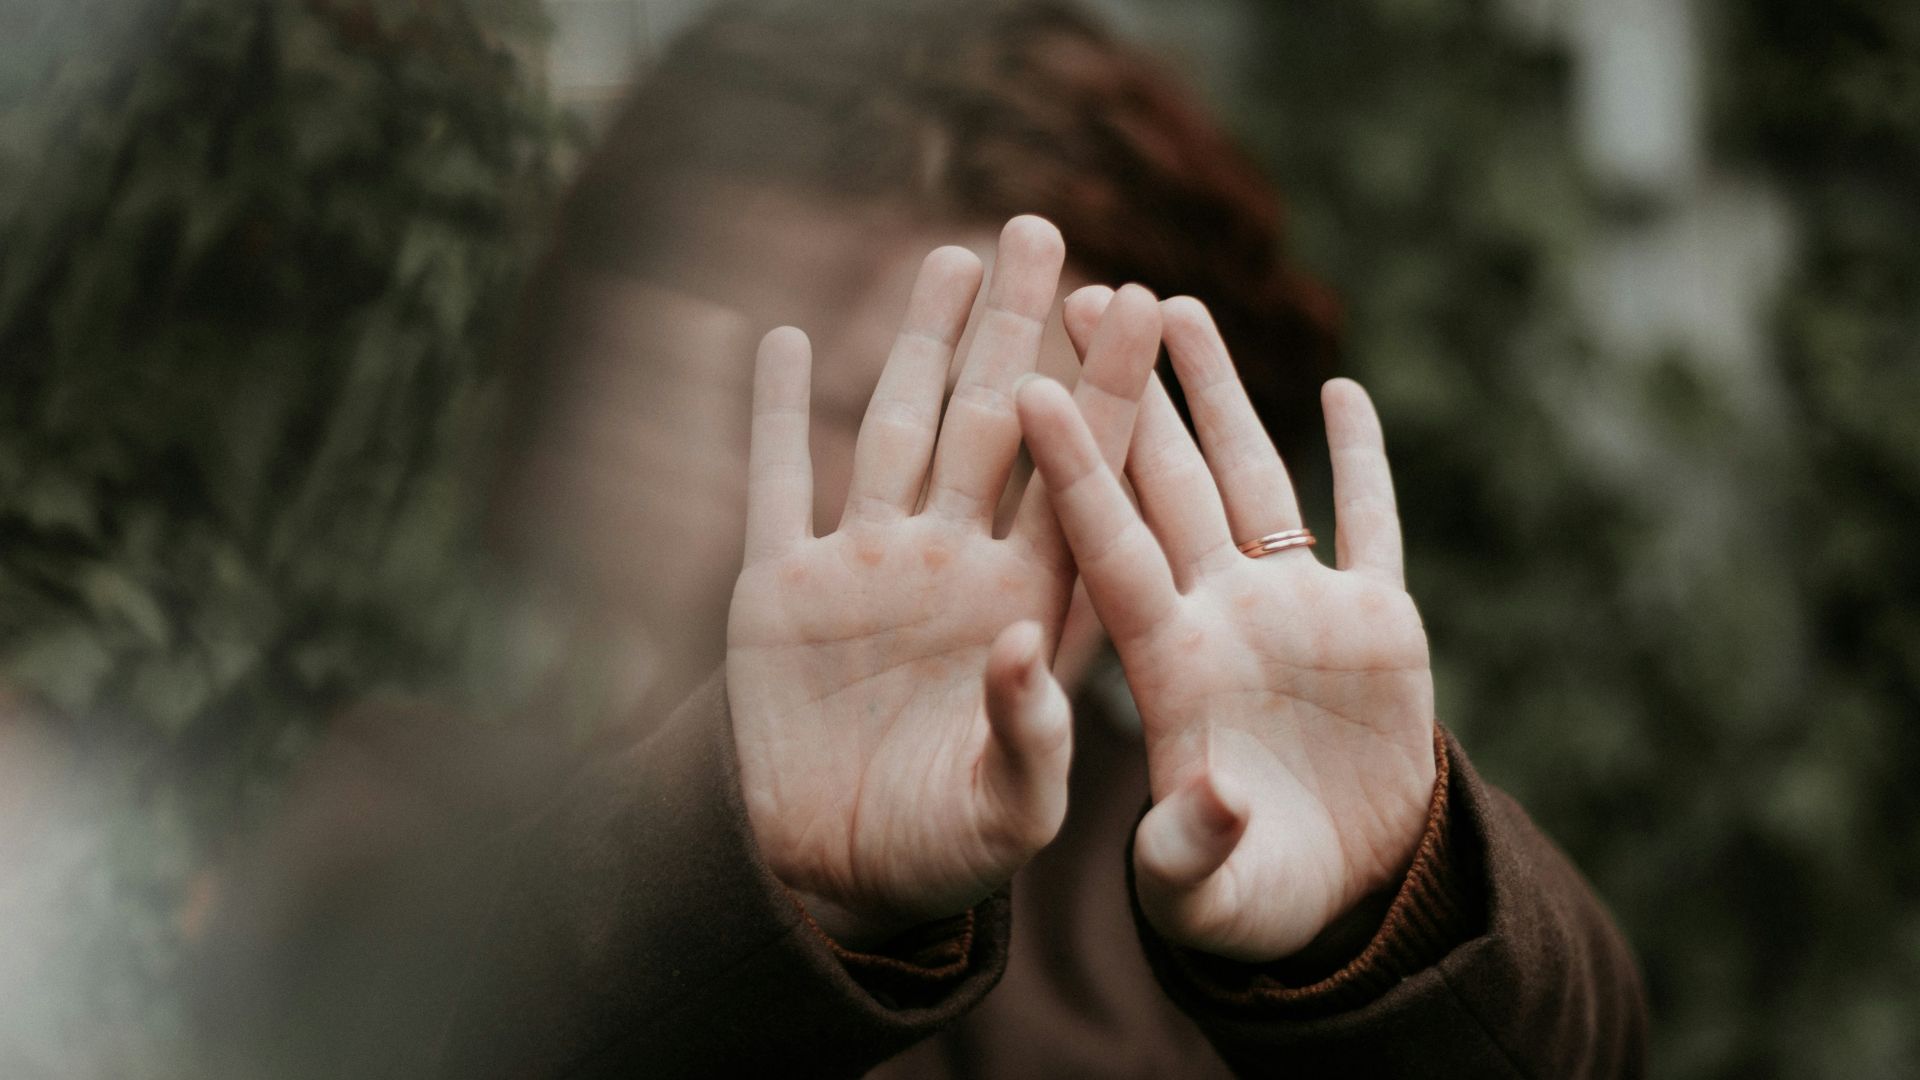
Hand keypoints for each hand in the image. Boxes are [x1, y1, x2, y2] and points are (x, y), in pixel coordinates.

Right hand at [726, 219, 1163, 945]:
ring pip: (899, 430)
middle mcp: (956, 568)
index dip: (1109, 391)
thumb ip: (1032, 737)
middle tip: (1044, 230)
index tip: (1147, 303)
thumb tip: (1026, 648)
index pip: (1080, 479)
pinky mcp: (781, 591)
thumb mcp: (1008, 814)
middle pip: (996, 426)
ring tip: (953, 256)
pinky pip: (779, 484)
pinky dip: (777, 415)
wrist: (838, 880)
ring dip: (921, 345)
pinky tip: (788, 340)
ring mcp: (869, 570)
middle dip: (1020, 329)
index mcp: (1029, 607)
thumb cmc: (947, 856)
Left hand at [1016, 288, 1436, 962]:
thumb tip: (1213, 796)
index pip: (1108, 547)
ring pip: (1253, 475)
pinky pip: (1372, 524)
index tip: (1030, 386)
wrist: (1334, 900)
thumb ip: (1192, 850)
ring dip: (1219, 393)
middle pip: (1165, 481)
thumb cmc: (1244, 904)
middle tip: (1085, 290)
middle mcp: (1221, 617)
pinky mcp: (1377, 625)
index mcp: (1167, 666)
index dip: (1075, 469)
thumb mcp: (1204, 894)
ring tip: (1180, 304)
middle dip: (1132, 388)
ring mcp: (1297, 612)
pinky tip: (1343, 391)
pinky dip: (1363, 462)